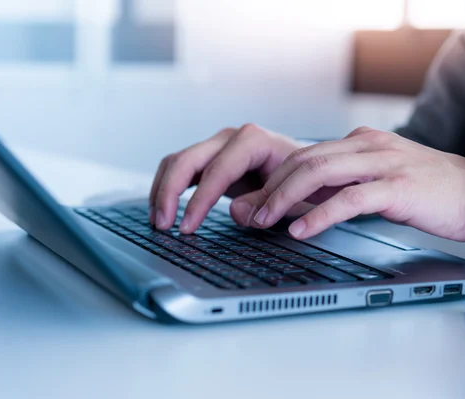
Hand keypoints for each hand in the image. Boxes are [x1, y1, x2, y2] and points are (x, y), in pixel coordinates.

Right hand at [149, 124, 300, 231]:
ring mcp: (218, 146)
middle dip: (169, 193)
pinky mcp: (211, 158)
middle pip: (187, 160)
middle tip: (163, 226)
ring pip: (177, 162)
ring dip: (162, 191)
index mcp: (254, 141)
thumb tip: (235, 213)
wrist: (306, 168)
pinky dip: (168, 188)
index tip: (186, 228)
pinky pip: (180, 168)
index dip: (199, 201)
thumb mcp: (293, 195)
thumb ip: (266, 203)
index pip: (217, 171)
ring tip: (159, 222)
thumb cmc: (302, 180)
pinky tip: (164, 210)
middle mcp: (231, 138)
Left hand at [249, 127, 464, 241]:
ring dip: (285, 198)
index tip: (255, 202)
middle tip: (250, 213)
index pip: (305, 155)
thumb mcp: (379, 182)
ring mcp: (384, 164)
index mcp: (361, 143)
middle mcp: (368, 147)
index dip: (275, 179)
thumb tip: (302, 205)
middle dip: (271, 187)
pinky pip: (349, 199)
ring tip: (264, 220)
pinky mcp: (398, 187)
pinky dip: (320, 214)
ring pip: (319, 173)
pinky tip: (301, 229)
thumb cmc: (429, 192)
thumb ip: (343, 187)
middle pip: (304, 160)